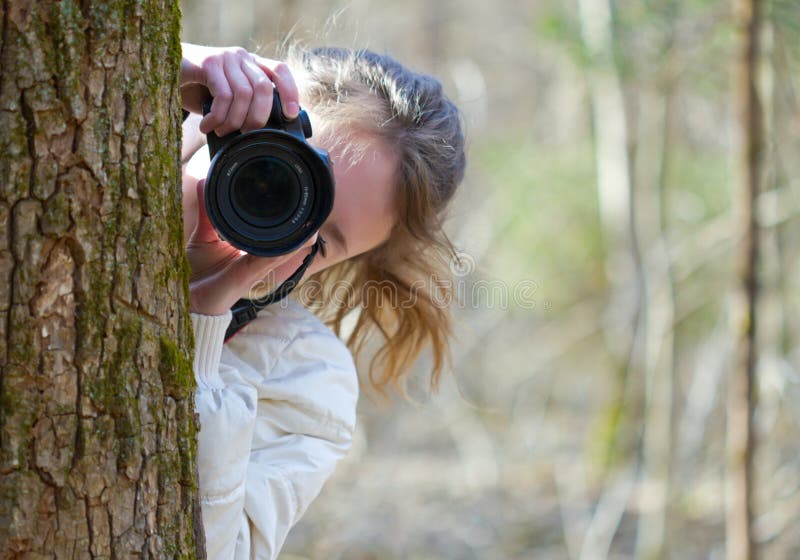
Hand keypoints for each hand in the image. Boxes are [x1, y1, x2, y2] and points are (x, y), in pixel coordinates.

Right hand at [180, 42, 299, 135]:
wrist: (162, 73)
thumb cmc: (197, 91)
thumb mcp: (227, 100)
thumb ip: (245, 108)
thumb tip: (262, 133)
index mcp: (251, 64)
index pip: (280, 71)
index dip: (290, 92)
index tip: (291, 114)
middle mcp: (241, 57)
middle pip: (264, 88)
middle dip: (257, 119)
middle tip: (243, 134)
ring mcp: (225, 57)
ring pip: (244, 94)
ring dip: (233, 121)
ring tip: (220, 131)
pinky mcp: (208, 63)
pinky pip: (224, 95)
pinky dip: (218, 117)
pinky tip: (208, 126)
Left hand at [187, 180, 316, 315]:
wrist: (187, 298)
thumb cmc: (197, 273)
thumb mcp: (203, 236)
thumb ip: (207, 211)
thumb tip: (205, 181)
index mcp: (251, 250)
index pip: (275, 235)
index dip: (288, 221)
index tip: (296, 200)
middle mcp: (257, 259)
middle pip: (288, 243)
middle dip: (303, 227)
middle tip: (313, 208)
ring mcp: (255, 268)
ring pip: (285, 251)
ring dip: (300, 238)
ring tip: (313, 223)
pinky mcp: (248, 276)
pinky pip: (271, 260)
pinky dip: (284, 250)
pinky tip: (297, 240)